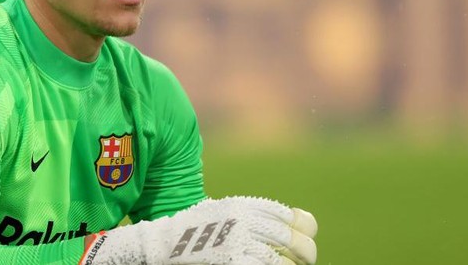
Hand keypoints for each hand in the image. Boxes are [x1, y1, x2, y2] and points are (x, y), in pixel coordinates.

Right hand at [79, 196, 317, 264]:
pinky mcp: (233, 261)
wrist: (160, 245)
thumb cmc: (192, 232)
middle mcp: (245, 223)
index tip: (307, 237)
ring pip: (284, 261)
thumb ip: (250, 216)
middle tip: (306, 261)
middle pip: (293, 241)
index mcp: (245, 207)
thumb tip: (292, 224)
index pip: (293, 218)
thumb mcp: (222, 213)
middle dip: (305, 254)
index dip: (305, 230)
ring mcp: (239, 245)